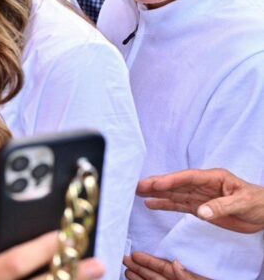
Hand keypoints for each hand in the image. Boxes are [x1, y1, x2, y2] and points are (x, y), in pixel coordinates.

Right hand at [123, 252, 209, 279]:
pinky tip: (133, 279)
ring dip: (138, 277)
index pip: (167, 268)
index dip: (151, 261)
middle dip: (140, 267)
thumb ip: (188, 277)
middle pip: (156, 275)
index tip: (136, 254)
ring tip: (126, 270)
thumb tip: (176, 263)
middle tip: (125, 259)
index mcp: (190, 278)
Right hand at [137, 168, 263, 233]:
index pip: (188, 178)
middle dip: (158, 184)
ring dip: (157, 194)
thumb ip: (221, 206)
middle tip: (138, 185)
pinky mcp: (201, 208)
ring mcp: (201, 197)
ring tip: (138, 192)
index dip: (171, 180)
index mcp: (214, 178)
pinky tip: (152, 204)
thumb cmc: (259, 203)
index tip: (155, 184)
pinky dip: (165, 205)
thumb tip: (201, 211)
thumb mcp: (242, 203)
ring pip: (175, 194)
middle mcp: (204, 185)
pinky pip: (180, 205)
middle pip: (177, 184)